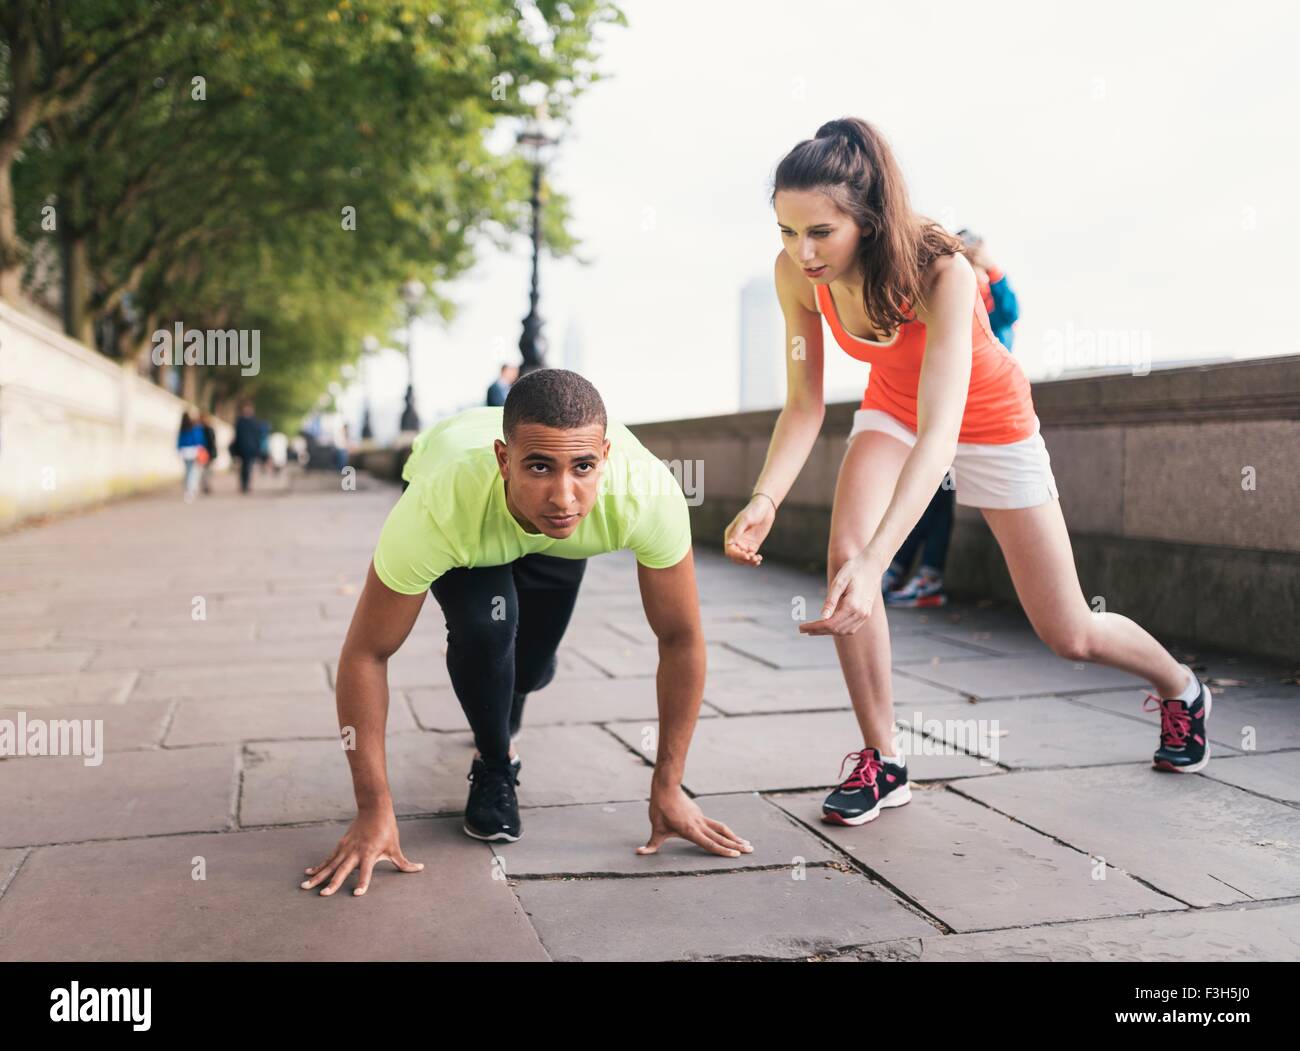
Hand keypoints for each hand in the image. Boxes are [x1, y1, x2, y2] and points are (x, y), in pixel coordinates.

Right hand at [300, 808, 422, 896]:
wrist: (374, 809)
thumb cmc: (387, 829)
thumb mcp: (395, 847)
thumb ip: (404, 862)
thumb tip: (420, 869)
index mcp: (369, 853)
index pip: (366, 871)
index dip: (362, 882)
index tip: (357, 894)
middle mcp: (355, 852)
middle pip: (342, 870)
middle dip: (332, 883)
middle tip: (323, 895)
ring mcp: (345, 848)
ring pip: (330, 865)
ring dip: (318, 876)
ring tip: (305, 886)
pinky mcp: (340, 846)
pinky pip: (328, 859)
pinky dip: (318, 866)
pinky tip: (308, 873)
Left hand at [637, 784, 752, 857]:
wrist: (666, 787)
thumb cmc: (660, 808)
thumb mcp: (655, 828)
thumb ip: (652, 844)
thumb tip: (639, 853)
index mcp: (690, 830)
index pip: (709, 843)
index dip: (722, 851)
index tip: (736, 855)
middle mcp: (699, 824)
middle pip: (721, 837)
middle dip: (736, 845)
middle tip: (751, 850)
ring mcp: (701, 818)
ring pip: (722, 829)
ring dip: (734, 837)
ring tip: (747, 843)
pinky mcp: (700, 814)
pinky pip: (716, 824)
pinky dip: (725, 831)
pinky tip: (730, 836)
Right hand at [723, 494, 775, 566]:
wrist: (765, 508)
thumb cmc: (753, 511)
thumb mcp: (745, 519)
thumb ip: (737, 531)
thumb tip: (729, 543)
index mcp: (730, 534)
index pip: (730, 550)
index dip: (737, 555)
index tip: (747, 556)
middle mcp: (736, 540)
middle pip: (735, 557)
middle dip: (743, 560)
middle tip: (753, 558)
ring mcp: (744, 543)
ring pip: (743, 559)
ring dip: (749, 562)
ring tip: (757, 559)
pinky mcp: (753, 545)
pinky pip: (751, 556)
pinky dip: (754, 560)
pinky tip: (759, 559)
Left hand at [798, 550, 882, 635]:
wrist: (872, 566)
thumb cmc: (853, 570)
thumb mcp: (839, 582)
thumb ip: (831, 600)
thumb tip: (822, 617)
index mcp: (853, 605)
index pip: (830, 624)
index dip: (815, 627)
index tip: (801, 628)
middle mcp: (860, 613)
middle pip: (836, 629)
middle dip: (818, 631)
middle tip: (803, 629)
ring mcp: (864, 615)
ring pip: (844, 631)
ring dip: (828, 632)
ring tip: (813, 630)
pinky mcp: (865, 614)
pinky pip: (851, 628)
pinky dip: (838, 629)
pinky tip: (828, 626)